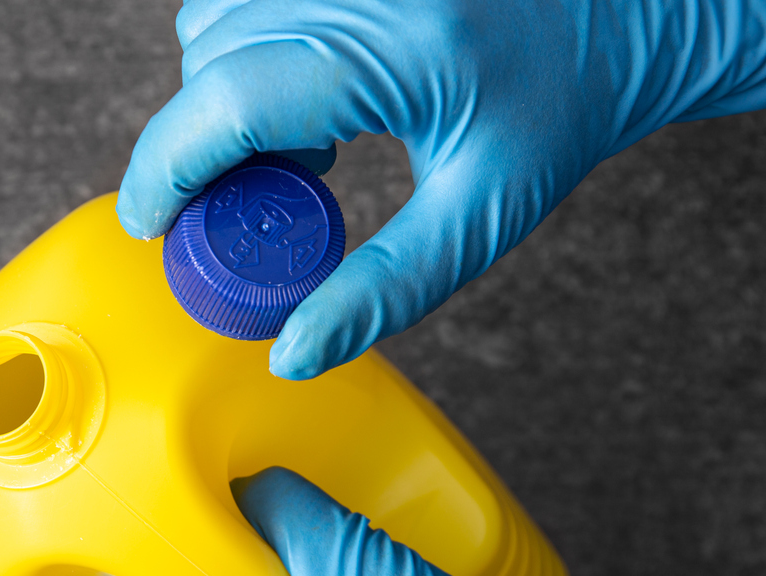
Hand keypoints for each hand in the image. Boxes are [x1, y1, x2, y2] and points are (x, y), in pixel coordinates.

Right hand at [119, 0, 765, 378]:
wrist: (618, 13)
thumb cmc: (562, 111)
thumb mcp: (482, 215)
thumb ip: (386, 289)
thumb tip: (292, 351)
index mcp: (396, 48)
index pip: (226, 102)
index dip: (164, 170)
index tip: (148, 225)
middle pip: (208, 67)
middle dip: (204, 149)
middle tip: (263, 208)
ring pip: (210, 24)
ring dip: (221, 99)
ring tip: (303, 148)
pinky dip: (241, 53)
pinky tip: (306, 96)